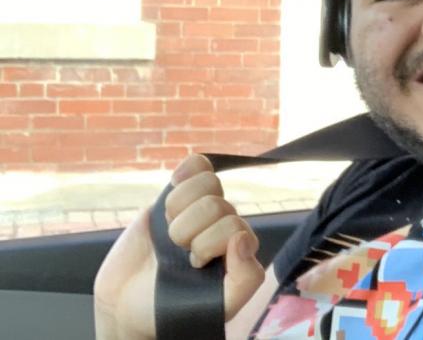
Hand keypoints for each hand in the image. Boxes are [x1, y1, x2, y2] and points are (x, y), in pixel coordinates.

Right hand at [94, 154, 265, 339]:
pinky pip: (196, 166)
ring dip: (180, 208)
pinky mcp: (176, 197)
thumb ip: (245, 278)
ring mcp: (200, 208)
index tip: (195, 264)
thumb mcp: (220, 305)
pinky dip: (186, 173)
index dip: (209, 243)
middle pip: (215, 204)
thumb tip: (242, 238)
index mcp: (240, 247)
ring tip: (170, 231)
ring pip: (207, 182)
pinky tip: (175, 187)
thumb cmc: (174, 308)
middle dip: (189, 231)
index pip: (234, 225)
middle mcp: (223, 224)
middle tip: (179, 251)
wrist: (125, 304)